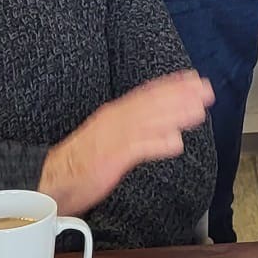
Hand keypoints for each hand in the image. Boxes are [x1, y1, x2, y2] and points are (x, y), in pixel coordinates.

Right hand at [39, 71, 214, 214]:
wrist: (52, 179)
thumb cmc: (80, 162)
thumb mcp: (109, 138)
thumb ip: (134, 131)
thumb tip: (164, 129)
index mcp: (114, 114)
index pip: (147, 94)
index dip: (172, 85)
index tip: (193, 78)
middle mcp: (116, 120)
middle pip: (153, 103)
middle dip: (181, 95)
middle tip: (205, 89)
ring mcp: (114, 138)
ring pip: (149, 121)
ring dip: (175, 114)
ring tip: (198, 110)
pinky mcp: (111, 158)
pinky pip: (137, 149)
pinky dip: (156, 144)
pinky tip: (175, 143)